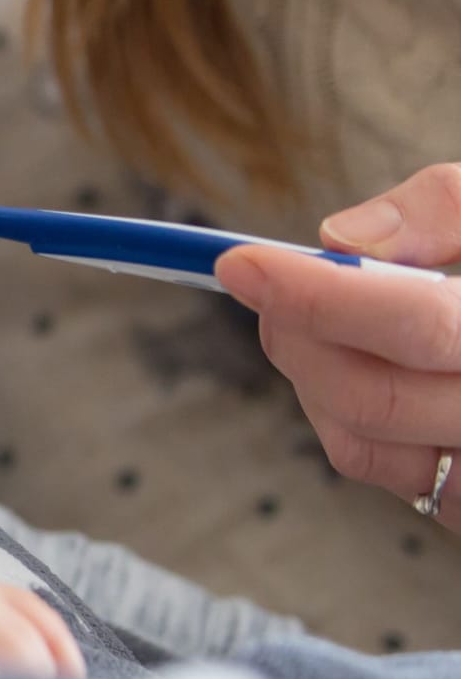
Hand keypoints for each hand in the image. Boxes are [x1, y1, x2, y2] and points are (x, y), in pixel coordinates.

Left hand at [217, 164, 460, 530]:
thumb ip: (443, 208)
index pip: (419, 326)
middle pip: (372, 397)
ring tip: (319, 318)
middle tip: (264, 281)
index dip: (318, 295)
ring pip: (359, 442)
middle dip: (295, 333)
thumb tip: (338, 241)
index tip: (238, 263)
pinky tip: (354, 364)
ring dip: (310, 375)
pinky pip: (380, 470)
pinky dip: (341, 414)